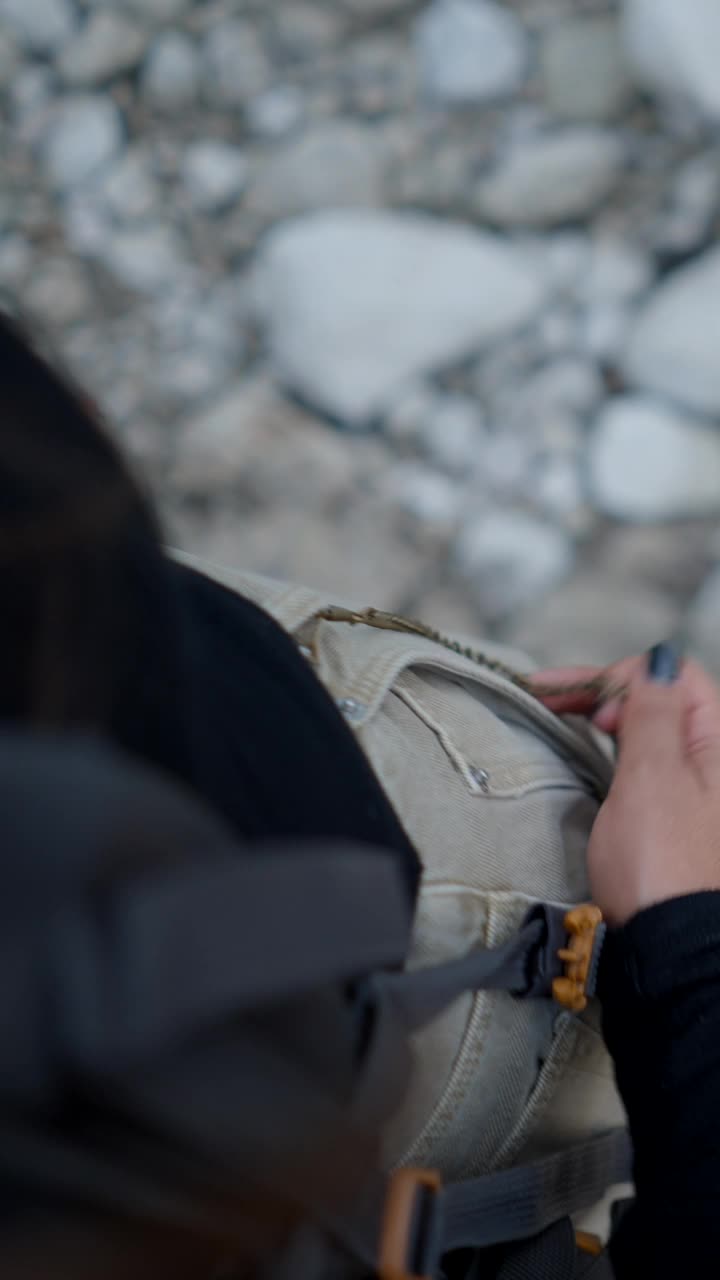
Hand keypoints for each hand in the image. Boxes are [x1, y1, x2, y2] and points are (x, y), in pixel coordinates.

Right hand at [532, 649, 719, 925]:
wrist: (667, 944)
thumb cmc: (660, 863)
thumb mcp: (652, 776)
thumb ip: (654, 712)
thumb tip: (657, 661)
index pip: (674, 675)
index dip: (622, 676)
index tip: (576, 699)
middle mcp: (714, 761)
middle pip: (662, 698)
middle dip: (606, 691)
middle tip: (551, 699)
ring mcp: (697, 789)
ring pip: (652, 728)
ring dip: (608, 715)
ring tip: (563, 716)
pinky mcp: (676, 814)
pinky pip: (646, 760)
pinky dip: (614, 746)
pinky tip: (589, 750)